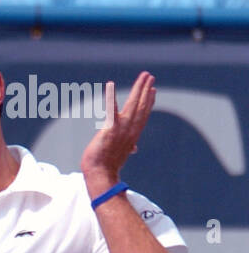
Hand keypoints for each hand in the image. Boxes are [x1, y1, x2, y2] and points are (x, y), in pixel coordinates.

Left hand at [81, 73, 155, 192]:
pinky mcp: (109, 129)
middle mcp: (130, 130)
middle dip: (146, 91)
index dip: (148, 103)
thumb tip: (134, 148)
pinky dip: (110, 97)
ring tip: (144, 76)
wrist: (100, 176)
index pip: (143, 116)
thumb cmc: (107, 167)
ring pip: (133, 104)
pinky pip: (110, 110)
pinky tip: (110, 84)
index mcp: (132, 135)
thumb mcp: (120, 155)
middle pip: (141, 107)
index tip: (153, 91)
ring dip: (139, 89)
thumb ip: (128, 147)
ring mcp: (121, 129)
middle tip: (150, 76)